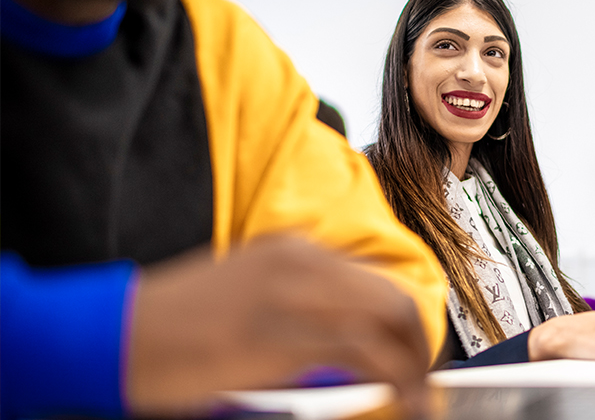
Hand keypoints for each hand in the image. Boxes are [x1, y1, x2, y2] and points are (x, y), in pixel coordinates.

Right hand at [127, 235, 428, 416]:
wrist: (114, 333)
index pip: (374, 282)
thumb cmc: (174, 326)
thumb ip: (299, 314)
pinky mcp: (283, 334)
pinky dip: (396, 379)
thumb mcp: (247, 299)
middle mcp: (302, 261)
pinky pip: (366, 353)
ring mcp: (295, 293)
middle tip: (423, 383)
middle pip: (392, 297)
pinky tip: (403, 401)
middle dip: (419, 344)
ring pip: (389, 319)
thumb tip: (348, 353)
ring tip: (419, 400)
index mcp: (293, 250)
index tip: (412, 356)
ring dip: (414, 366)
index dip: (402, 324)